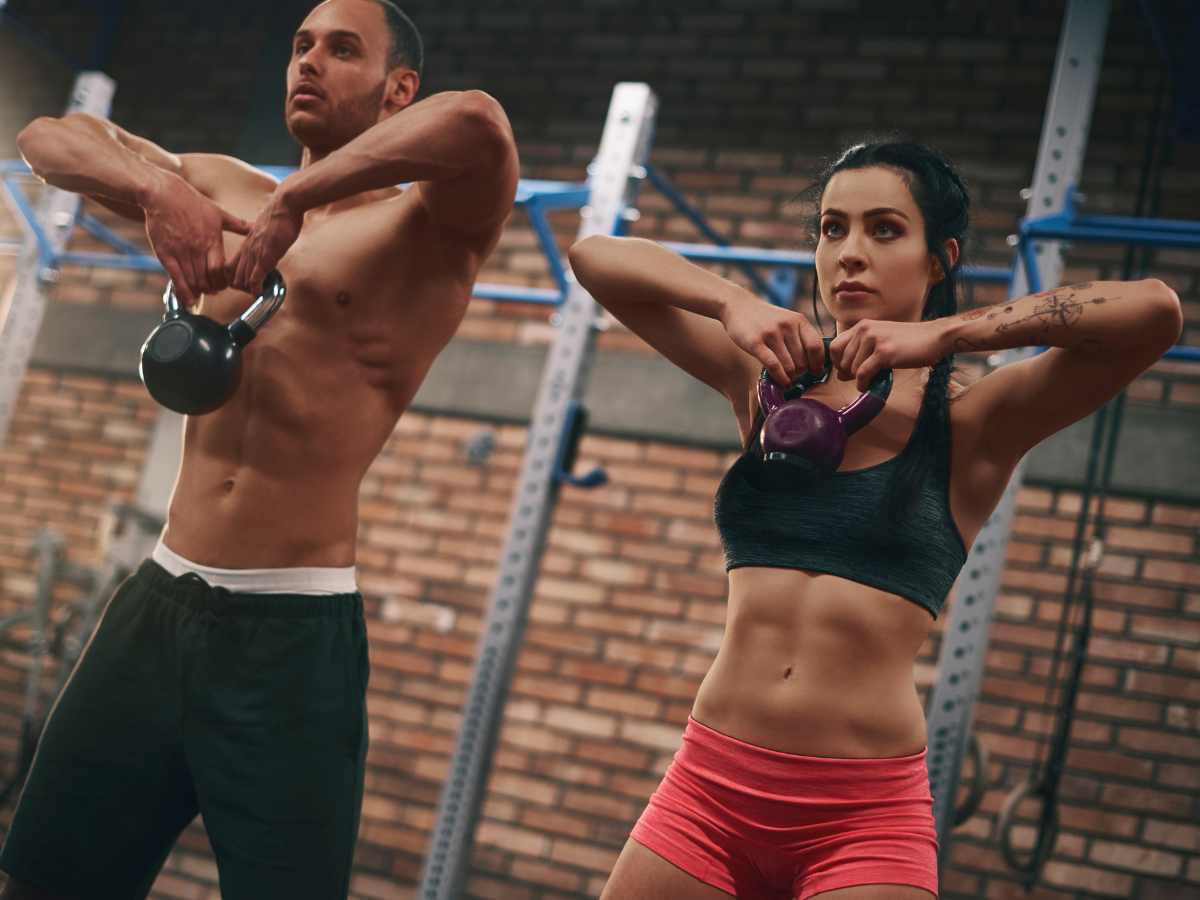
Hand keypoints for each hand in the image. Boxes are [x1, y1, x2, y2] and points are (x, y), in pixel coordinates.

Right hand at [142, 172, 250, 305]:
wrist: (162, 194)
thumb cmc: (191, 202)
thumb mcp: (218, 212)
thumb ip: (238, 225)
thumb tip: (256, 228)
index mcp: (212, 241)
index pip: (220, 271)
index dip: (223, 282)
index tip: (224, 284)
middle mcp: (197, 249)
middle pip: (207, 280)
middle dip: (212, 289)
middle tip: (213, 291)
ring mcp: (180, 253)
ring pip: (192, 282)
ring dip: (198, 292)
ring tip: (200, 293)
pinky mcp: (165, 254)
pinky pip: (175, 279)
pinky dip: (183, 293)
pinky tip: (188, 301)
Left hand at [227, 186, 303, 294]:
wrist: (284, 205)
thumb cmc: (280, 216)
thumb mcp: (267, 232)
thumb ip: (265, 242)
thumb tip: (271, 248)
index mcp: (246, 245)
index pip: (230, 267)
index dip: (235, 279)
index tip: (247, 283)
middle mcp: (246, 251)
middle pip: (232, 278)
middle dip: (242, 288)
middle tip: (255, 290)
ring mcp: (254, 255)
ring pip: (241, 281)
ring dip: (249, 290)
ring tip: (260, 292)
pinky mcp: (265, 258)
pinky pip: (254, 280)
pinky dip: (257, 290)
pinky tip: (263, 292)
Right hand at [720, 292, 825, 384]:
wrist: (738, 306)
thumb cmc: (765, 319)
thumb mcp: (787, 320)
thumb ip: (800, 337)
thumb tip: (815, 363)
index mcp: (799, 320)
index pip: (816, 346)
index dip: (818, 363)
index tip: (815, 372)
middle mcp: (787, 325)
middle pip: (803, 360)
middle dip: (801, 372)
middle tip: (795, 376)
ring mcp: (771, 333)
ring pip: (789, 366)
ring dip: (790, 377)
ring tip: (788, 379)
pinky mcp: (755, 343)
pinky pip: (773, 366)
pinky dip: (780, 378)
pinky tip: (782, 382)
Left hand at [829, 319, 949, 389]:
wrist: (935, 337)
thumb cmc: (909, 342)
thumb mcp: (880, 340)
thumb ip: (860, 353)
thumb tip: (839, 375)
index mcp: (862, 326)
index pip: (834, 347)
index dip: (837, 363)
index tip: (847, 373)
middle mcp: (864, 330)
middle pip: (841, 360)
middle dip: (848, 374)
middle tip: (862, 379)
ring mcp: (874, 340)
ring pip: (851, 369)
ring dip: (858, 380)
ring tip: (871, 380)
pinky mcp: (883, 353)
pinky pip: (862, 374)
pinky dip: (863, 384)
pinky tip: (869, 386)